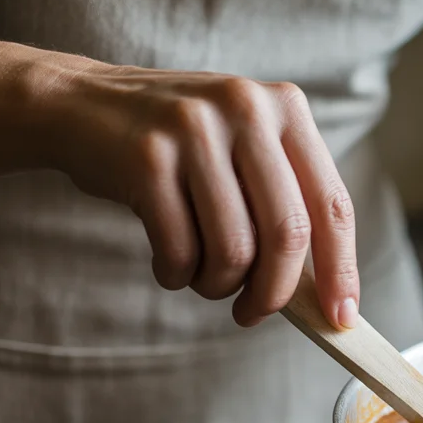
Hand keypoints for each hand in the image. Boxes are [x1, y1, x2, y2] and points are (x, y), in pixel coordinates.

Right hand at [38, 57, 356, 327]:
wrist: (81, 104)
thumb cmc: (182, 147)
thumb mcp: (245, 149)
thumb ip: (287, 203)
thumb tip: (325, 295)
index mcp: (287, 108)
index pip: (332, 205)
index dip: (341, 270)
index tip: (341, 318)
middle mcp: (247, 109)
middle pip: (288, 235)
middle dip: (275, 293)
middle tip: (254, 314)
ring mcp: (194, 129)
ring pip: (234, 250)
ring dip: (219, 286)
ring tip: (204, 280)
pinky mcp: (146, 158)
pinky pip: (181, 250)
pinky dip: (178, 275)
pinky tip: (170, 266)